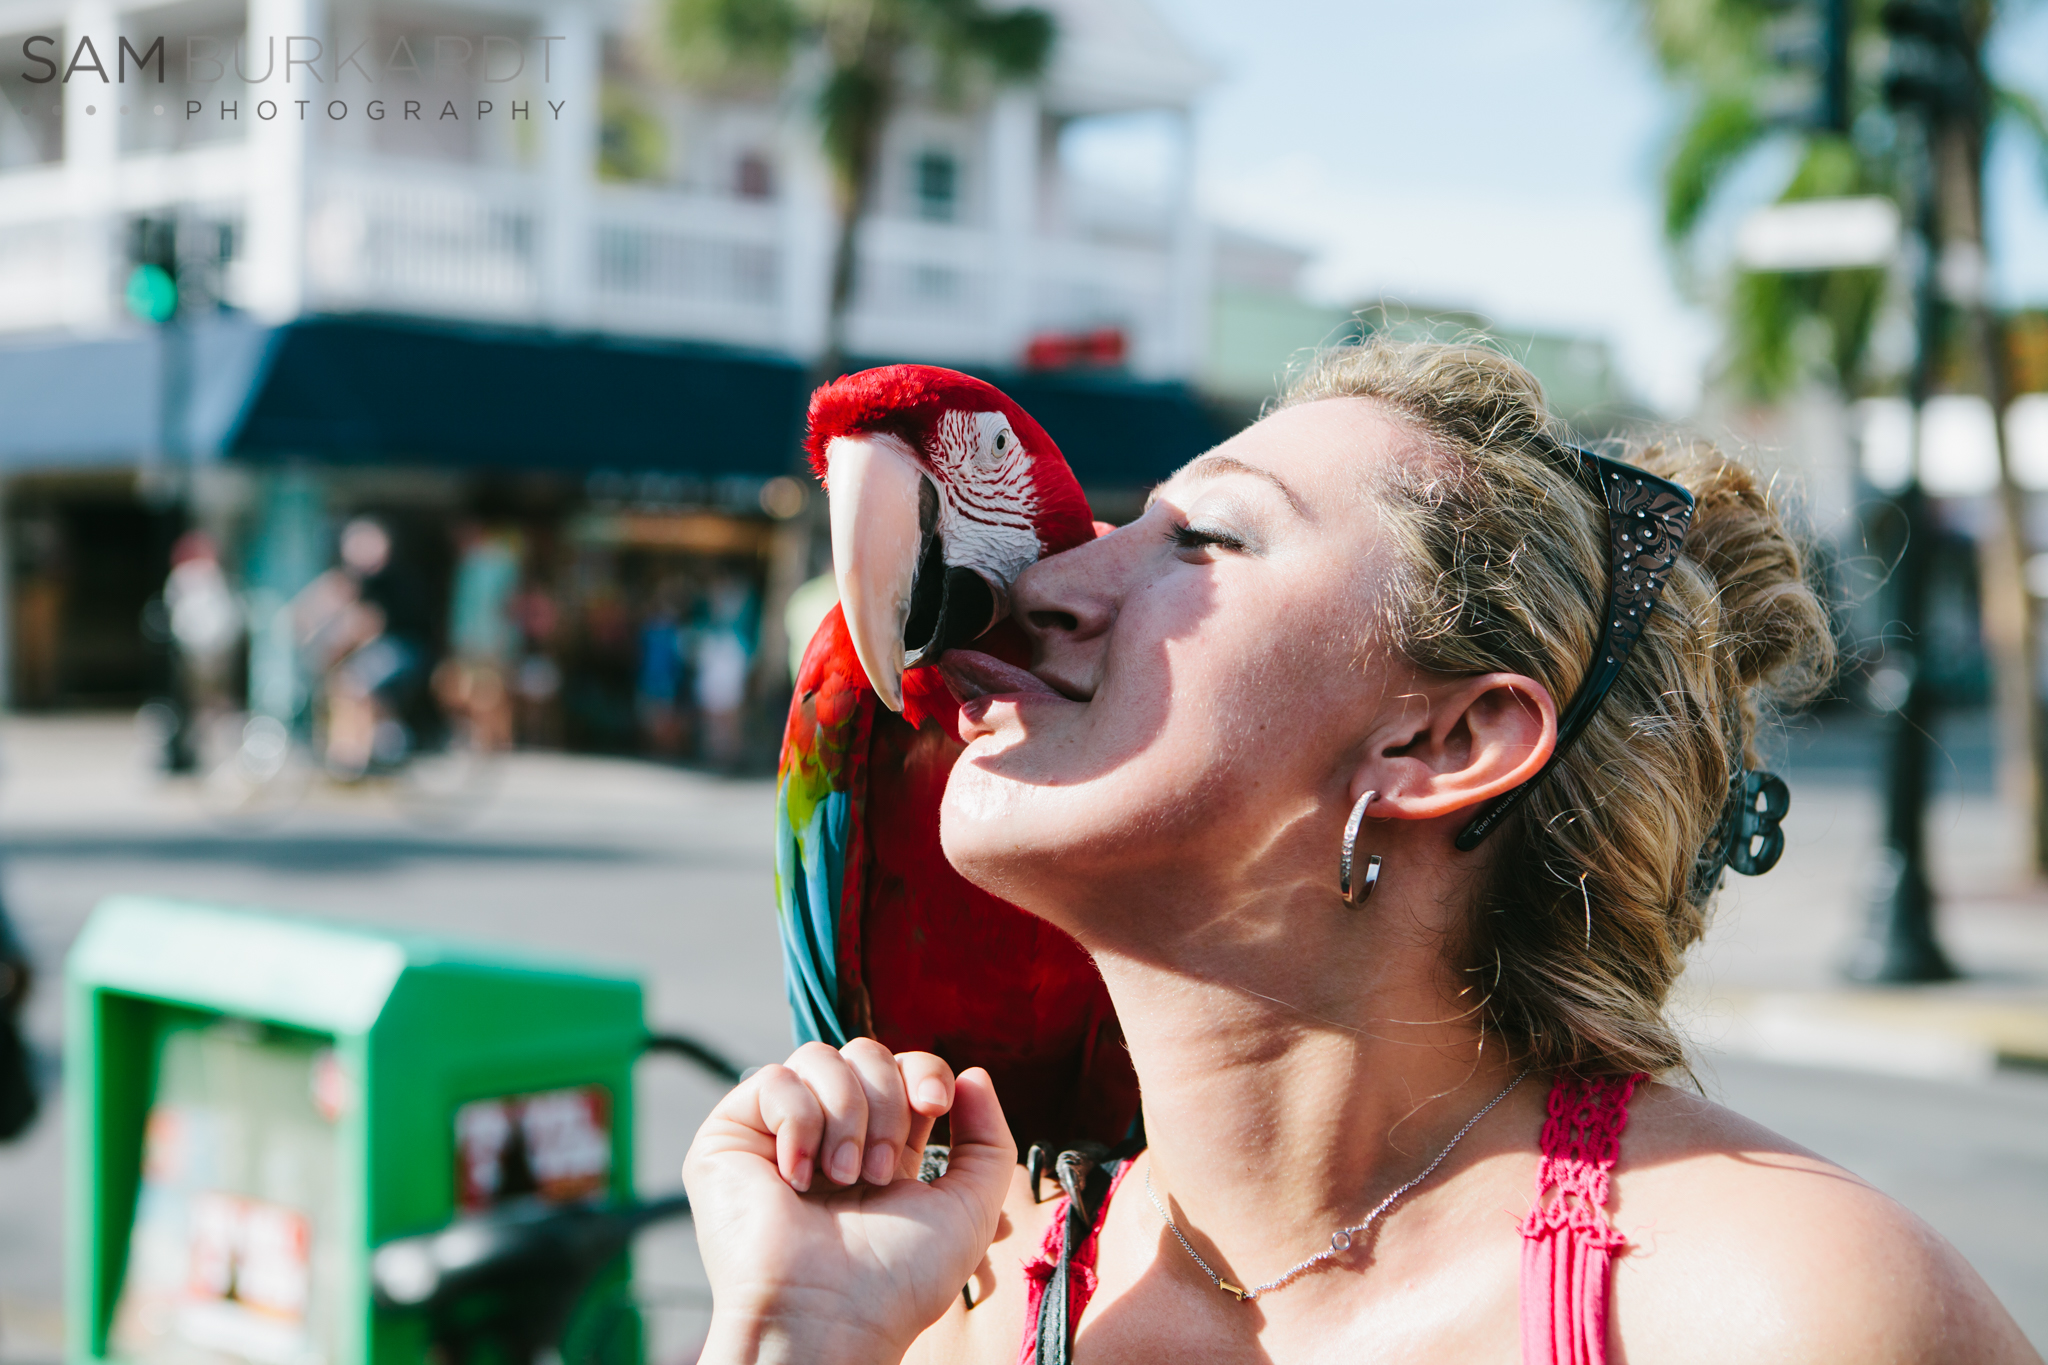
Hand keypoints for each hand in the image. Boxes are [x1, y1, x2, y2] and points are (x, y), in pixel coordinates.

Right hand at [683, 1040, 1015, 1364]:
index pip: (905, 1067)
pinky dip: (796, 1122)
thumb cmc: (897, 1279)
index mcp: (881, 1144)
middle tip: (876, 1173)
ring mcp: (779, 1133)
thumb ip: (988, 1139)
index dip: (925, 1071)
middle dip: (886, 1103)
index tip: (934, 1105)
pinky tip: (796, 1178)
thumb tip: (974, 1074)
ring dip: (845, 1115)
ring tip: (841, 1179)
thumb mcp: (970, 1207)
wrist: (830, 1316)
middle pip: (866, 1053)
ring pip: (820, 1057)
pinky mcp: (731, 1136)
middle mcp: (830, 1133)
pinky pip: (771, 1079)